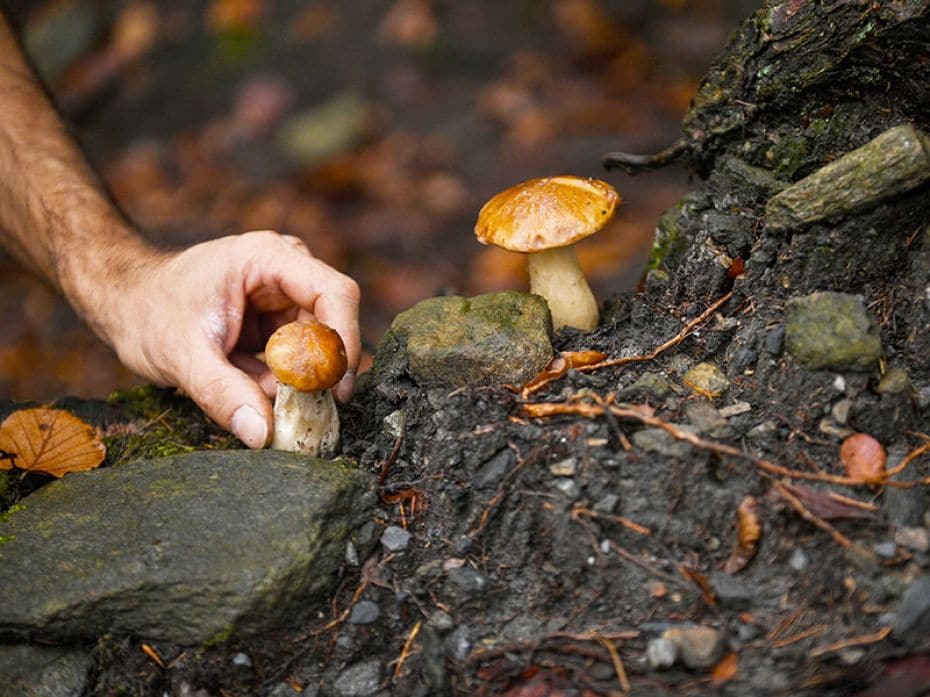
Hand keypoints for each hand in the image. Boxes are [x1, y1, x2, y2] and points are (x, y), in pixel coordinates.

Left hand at [99, 230, 360, 448]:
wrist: (125, 304)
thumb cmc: (148, 314)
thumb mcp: (182, 356)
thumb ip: (223, 393)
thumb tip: (263, 434)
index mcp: (267, 259)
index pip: (334, 293)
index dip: (345, 341)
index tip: (336, 389)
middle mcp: (286, 272)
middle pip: (331, 324)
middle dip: (317, 372)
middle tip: (298, 413)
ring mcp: (285, 297)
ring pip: (316, 348)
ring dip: (292, 383)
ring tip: (249, 390)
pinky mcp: (280, 323)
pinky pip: (298, 360)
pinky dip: (279, 384)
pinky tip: (246, 384)